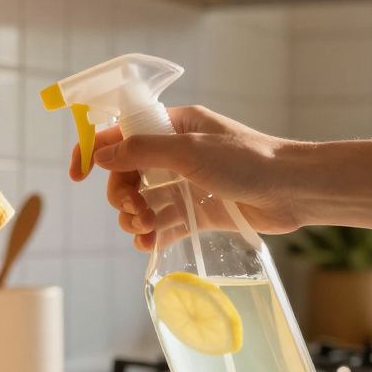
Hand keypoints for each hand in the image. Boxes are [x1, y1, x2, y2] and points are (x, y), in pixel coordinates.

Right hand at [70, 105, 306, 251]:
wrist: (295, 190)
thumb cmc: (248, 160)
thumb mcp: (190, 151)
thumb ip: (142, 151)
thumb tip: (101, 155)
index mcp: (172, 127)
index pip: (120, 133)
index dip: (94, 151)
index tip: (77, 175)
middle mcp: (177, 153)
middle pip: (127, 173)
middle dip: (122, 193)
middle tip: (134, 209)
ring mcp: (188, 183)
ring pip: (144, 201)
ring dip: (135, 217)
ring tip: (145, 228)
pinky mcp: (200, 211)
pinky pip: (165, 223)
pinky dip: (152, 234)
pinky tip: (148, 245)